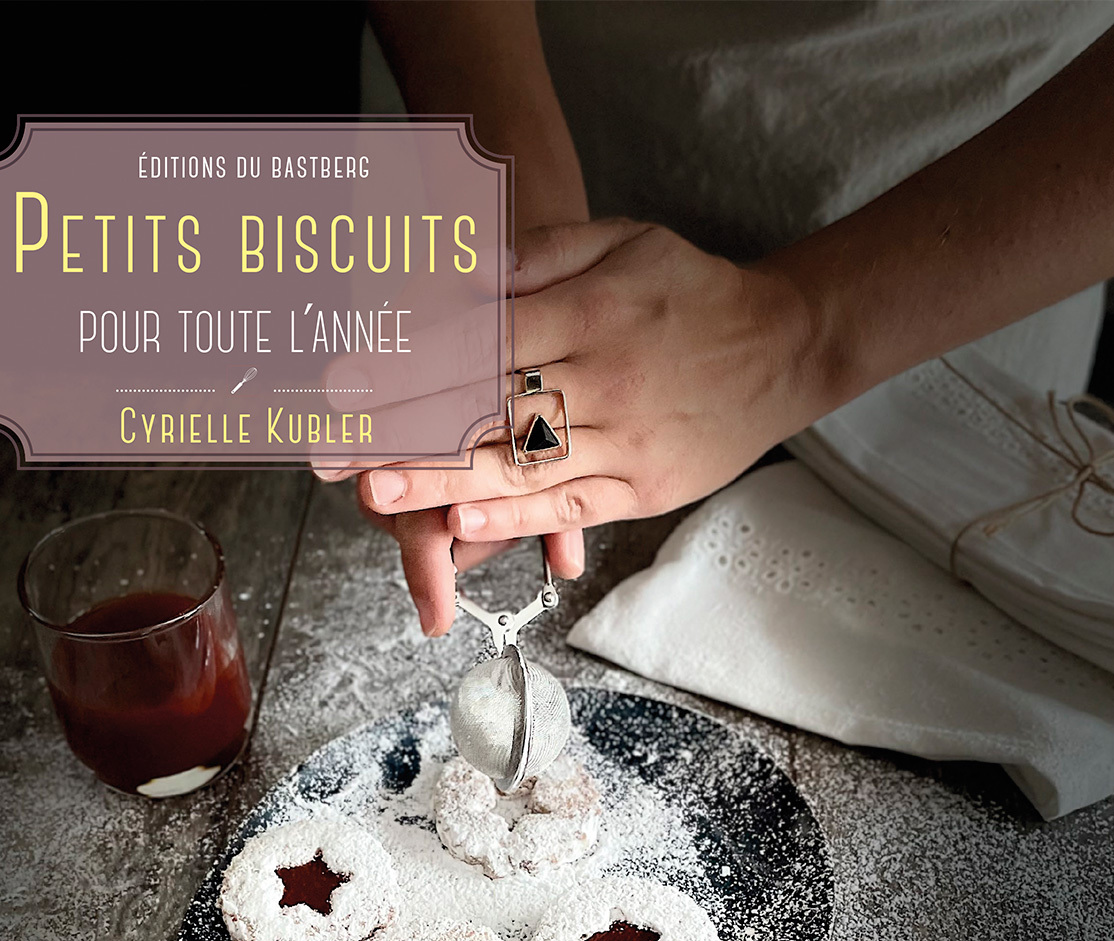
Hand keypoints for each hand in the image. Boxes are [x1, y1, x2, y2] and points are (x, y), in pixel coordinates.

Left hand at [343, 218, 829, 633]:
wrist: (783, 347)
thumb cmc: (691, 291)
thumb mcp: (624, 242)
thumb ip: (541, 255)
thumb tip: (460, 269)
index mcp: (593, 311)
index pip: (482, 338)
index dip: (408, 360)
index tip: (344, 377)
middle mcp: (606, 378)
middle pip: (487, 405)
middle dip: (400, 428)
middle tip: (329, 448)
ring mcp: (626, 440)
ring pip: (520, 464)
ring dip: (441, 480)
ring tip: (374, 494)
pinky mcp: (642, 490)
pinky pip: (571, 507)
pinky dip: (516, 519)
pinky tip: (463, 526)